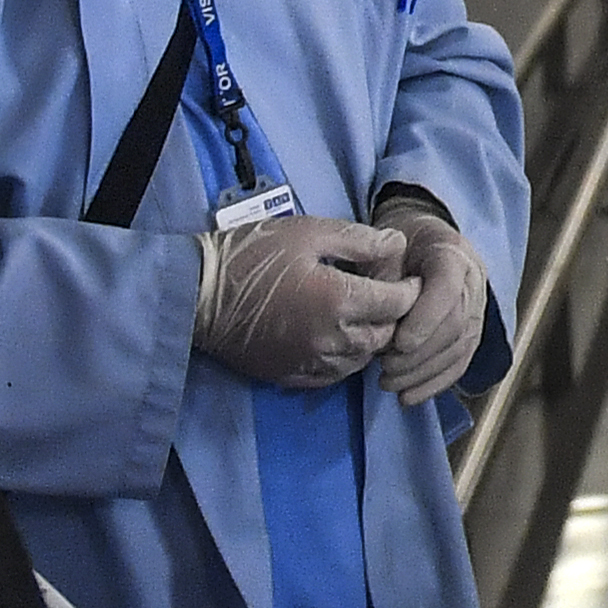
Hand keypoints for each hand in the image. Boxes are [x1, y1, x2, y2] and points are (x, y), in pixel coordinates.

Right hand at [191, 215, 412, 389]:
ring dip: (372, 338)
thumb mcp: (308, 232)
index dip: (410, 288)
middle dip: (394, 315)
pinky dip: (347, 357)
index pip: (398, 303)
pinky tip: (338, 335)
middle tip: (387, 293)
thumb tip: (397, 243)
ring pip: (363, 358)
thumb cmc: (251, 254)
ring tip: (364, 314)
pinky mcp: (293, 375)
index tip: (409, 277)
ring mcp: (311, 362)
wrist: (197, 294)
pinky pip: (336, 374)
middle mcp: (331, 339)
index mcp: (339, 301)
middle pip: (386, 335)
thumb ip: (359, 240)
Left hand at [378, 204, 490, 404]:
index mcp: (452, 253)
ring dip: (422, 373)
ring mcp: (476, 310)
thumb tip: (377, 310)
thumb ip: (383, 274)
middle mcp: (472, 283)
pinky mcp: (471, 334)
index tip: (399, 343)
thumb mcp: (384, 247)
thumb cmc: (397, 244)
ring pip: (459, 349)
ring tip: (388, 383)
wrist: (420, 242)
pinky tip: (407, 398)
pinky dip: (433, 385)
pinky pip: (460, 364)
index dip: (427, 318)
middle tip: (385, 367)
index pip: (448, 288)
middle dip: (420, 354)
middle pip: (456, 325)